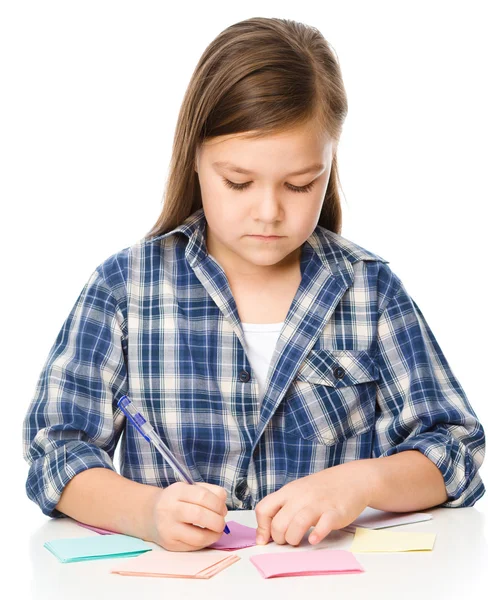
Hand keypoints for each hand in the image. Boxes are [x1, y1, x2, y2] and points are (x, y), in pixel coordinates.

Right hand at [148, 481, 227, 551]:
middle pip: (200, 516)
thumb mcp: (189, 489)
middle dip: (218, 521)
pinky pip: (193, 546)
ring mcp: (168, 528)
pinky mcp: (170, 544)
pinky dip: (205, 542)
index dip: (218, 504)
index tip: (223, 509)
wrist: (151, 514)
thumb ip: (209, 492)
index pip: (203, 496)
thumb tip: (223, 507)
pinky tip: (206, 536)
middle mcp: (170, 509)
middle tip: (221, 522)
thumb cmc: (177, 500)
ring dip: (214, 535)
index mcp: (177, 491)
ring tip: (217, 531)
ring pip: (198, 536)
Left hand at [254, 460, 373, 546]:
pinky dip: (317, 535)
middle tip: (287, 540)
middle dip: (279, 538)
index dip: (261, 528)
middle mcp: (300, 497)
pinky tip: (314, 539)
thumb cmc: (321, 489)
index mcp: (288, 492)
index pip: (264, 509)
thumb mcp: (297, 492)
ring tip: (299, 541)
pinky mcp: (336, 512)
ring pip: (297, 524)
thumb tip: (264, 533)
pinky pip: (324, 524)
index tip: (265, 540)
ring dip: (293, 539)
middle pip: (279, 523)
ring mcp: (318, 504)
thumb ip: (282, 508)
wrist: (351, 479)